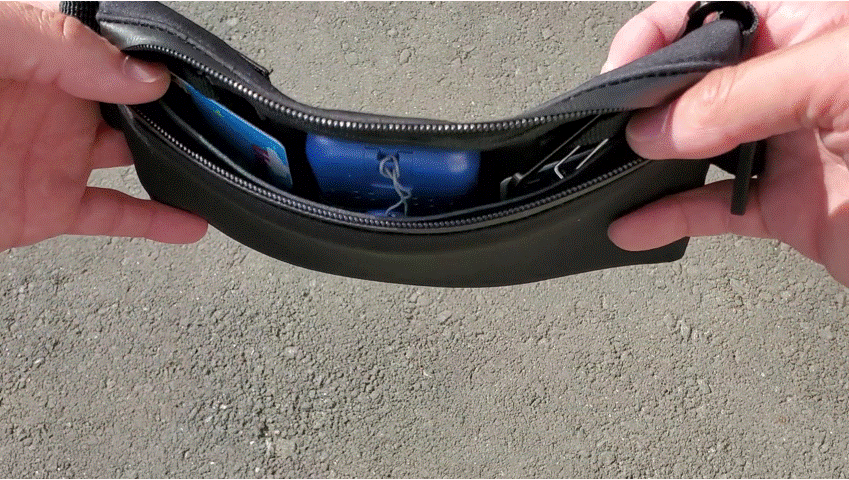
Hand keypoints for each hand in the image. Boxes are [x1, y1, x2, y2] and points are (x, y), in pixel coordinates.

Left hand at [0, 2, 206, 250]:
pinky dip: (156, 223)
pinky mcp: (47, 207)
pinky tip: (195, 224)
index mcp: (43, 54)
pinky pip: (113, 216)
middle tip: (233, 122)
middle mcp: (56, 103)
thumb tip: (144, 77)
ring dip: (182, 163)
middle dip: (186, 112)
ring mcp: (54, 157)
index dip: (167, 65)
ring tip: (230, 166)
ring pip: (137, 160)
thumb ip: (62, 47)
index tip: (206, 79)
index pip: (121, 56)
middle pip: (139, 107)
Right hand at [603, 2, 848, 285]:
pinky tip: (631, 225)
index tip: (618, 75)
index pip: (707, 12)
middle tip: (604, 130)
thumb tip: (655, 124)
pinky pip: (713, 208)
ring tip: (604, 175)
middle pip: (692, 83)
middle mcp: (793, 80)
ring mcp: (788, 144)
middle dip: (641, 104)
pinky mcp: (788, 205)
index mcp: (810, 24)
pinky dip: (668, 218)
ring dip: (645, 163)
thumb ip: (741, 96)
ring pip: (694, 148)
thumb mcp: (841, 78)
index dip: (654, 34)